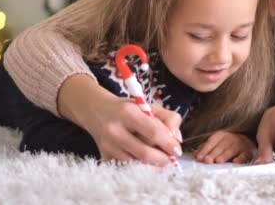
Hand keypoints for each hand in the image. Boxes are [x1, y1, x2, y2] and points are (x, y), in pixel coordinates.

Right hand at [58, 74, 182, 166]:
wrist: (97, 111)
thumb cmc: (127, 109)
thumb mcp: (149, 106)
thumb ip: (169, 118)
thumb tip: (177, 139)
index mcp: (128, 113)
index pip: (154, 132)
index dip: (169, 144)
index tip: (177, 150)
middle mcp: (115, 130)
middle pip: (145, 153)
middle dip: (162, 159)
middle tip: (170, 158)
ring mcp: (107, 146)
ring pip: (136, 165)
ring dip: (152, 166)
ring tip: (158, 159)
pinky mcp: (104, 158)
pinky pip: (127, 169)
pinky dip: (140, 169)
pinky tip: (144, 162)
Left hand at [193, 130, 255, 163]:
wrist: (246, 140)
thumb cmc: (227, 143)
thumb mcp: (216, 142)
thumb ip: (205, 148)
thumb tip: (195, 154)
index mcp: (221, 135)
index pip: (211, 142)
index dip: (205, 150)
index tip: (199, 158)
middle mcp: (231, 138)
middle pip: (220, 147)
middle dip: (213, 154)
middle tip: (207, 161)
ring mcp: (240, 144)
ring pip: (231, 150)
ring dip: (224, 156)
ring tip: (218, 161)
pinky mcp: (248, 151)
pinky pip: (244, 155)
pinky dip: (240, 158)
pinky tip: (235, 162)